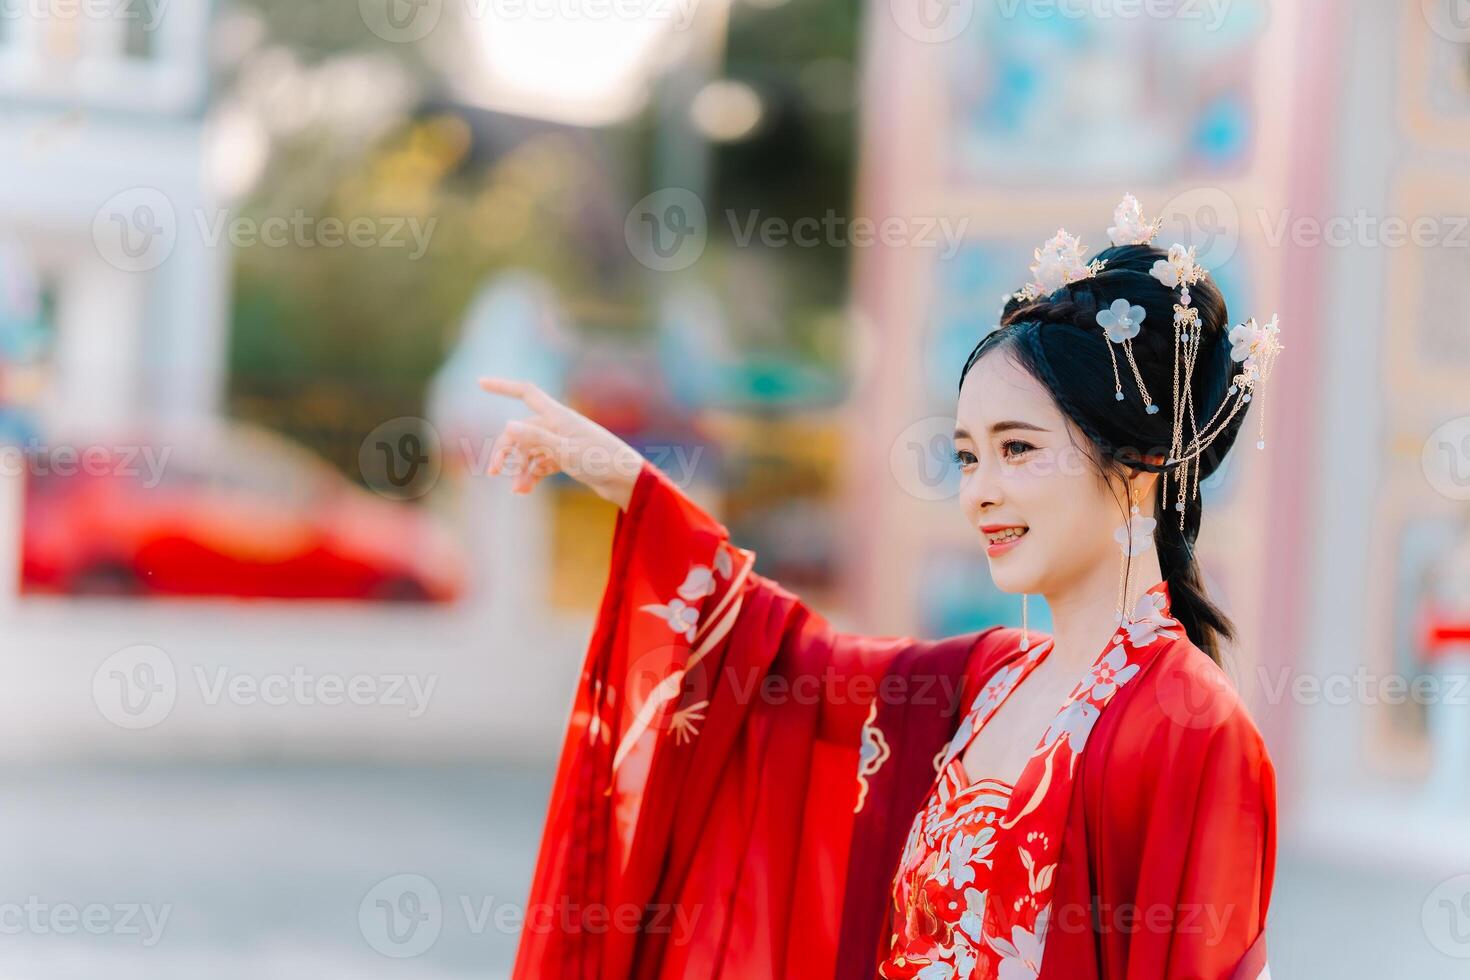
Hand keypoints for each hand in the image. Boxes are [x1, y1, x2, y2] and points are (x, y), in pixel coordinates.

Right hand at [478, 377, 644, 509]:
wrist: (628, 481)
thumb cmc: (601, 461)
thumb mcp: (565, 451)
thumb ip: (536, 438)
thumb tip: (508, 425)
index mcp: (559, 415)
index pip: (526, 392)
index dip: (503, 386)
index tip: (480, 383)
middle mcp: (559, 425)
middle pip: (523, 430)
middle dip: (507, 449)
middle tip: (492, 471)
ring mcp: (563, 442)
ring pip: (531, 450)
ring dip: (520, 468)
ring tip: (517, 490)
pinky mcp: (568, 458)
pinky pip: (542, 463)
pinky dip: (532, 475)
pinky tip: (524, 490)